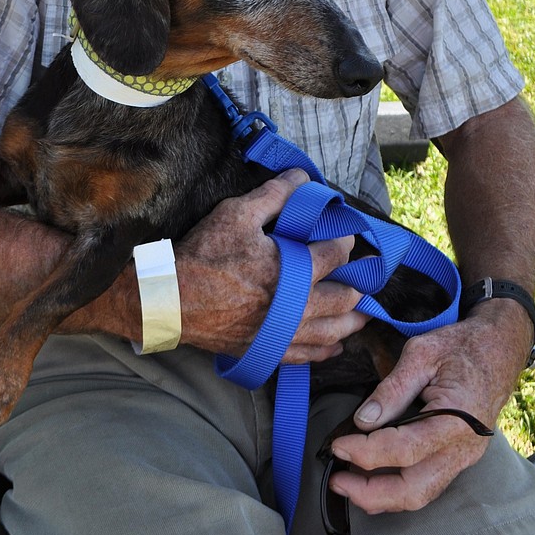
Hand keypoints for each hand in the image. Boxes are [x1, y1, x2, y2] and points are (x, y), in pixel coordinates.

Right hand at [176, 168, 366, 361]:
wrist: (171, 301)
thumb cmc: (204, 256)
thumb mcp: (237, 214)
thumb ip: (274, 195)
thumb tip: (301, 177)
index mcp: (294, 271)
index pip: (337, 254)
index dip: (345, 239)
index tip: (344, 232)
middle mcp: (297, 307)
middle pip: (345, 298)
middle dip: (358, 283)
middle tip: (363, 274)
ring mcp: (284, 334)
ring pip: (334, 332)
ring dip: (351, 320)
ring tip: (361, 312)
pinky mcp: (268, 351)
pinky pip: (308, 357)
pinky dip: (325, 351)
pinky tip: (333, 345)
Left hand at [328, 301, 530, 512]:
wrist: (499, 350)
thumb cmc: (461, 346)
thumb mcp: (422, 353)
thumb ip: (392, 388)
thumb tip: (364, 420)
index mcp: (457, 419)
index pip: (405, 449)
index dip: (367, 452)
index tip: (338, 444)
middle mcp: (464, 448)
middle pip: (415, 490)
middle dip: (371, 492)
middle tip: (337, 481)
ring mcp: (464, 458)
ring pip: (422, 495)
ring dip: (382, 497)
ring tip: (347, 485)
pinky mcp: (460, 459)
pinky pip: (428, 485)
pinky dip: (397, 489)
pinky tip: (372, 479)